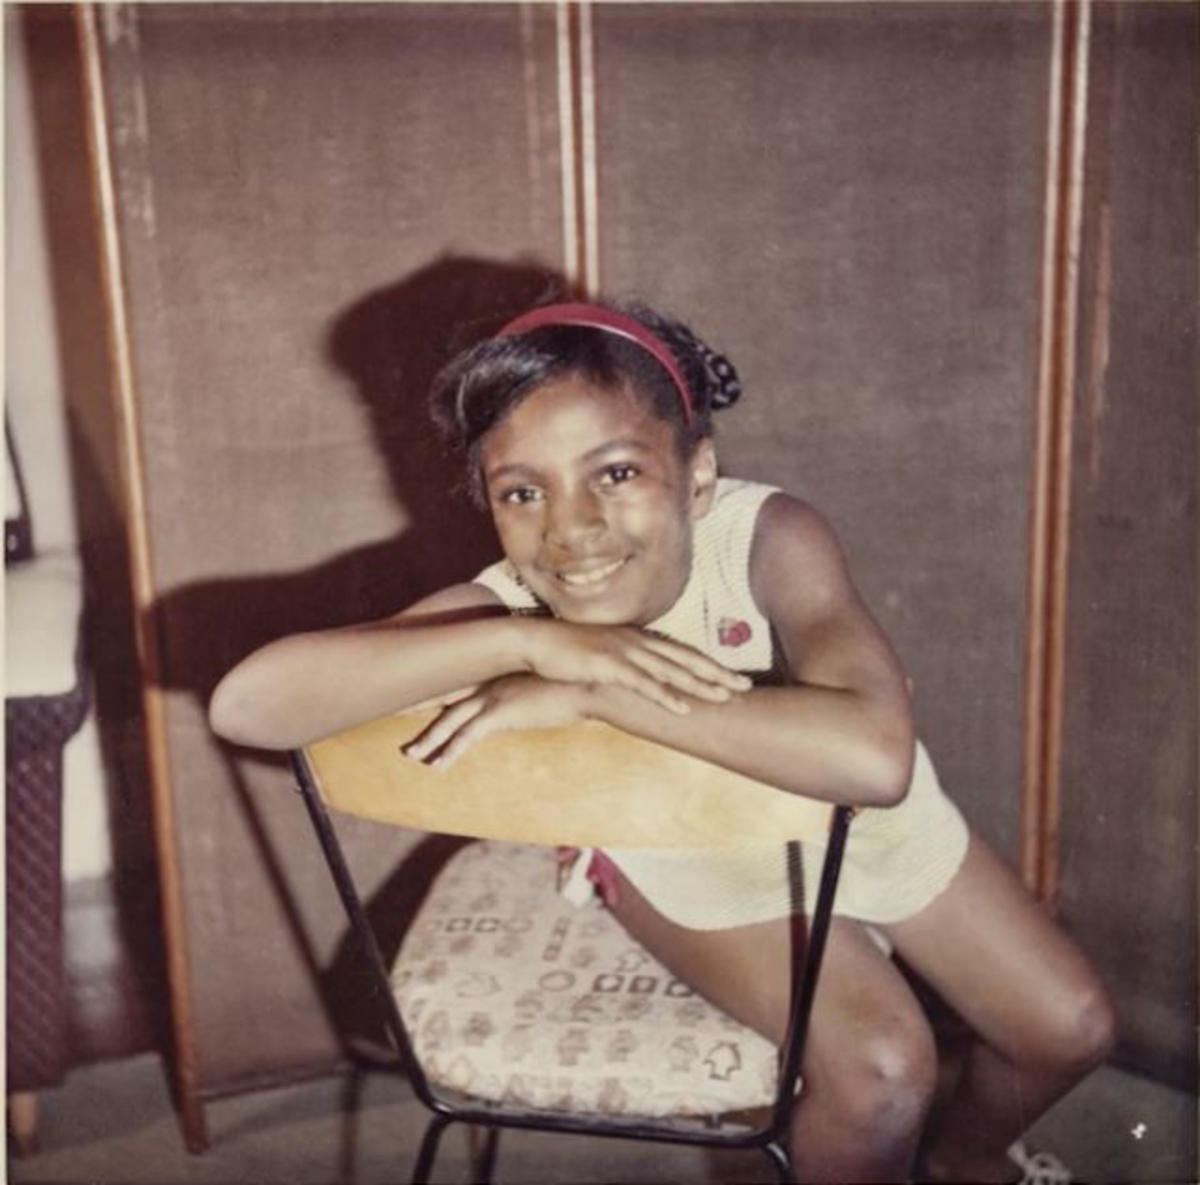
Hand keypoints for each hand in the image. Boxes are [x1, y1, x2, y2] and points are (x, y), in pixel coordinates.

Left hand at [402, 674, 586, 765]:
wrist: (589, 682)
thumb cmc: (574, 680)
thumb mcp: (544, 679)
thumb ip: (529, 686)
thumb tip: (529, 695)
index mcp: (498, 668)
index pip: (457, 676)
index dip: (433, 685)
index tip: (413, 690)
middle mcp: (490, 679)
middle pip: (444, 693)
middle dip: (416, 704)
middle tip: (391, 711)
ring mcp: (494, 695)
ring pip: (450, 719)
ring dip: (429, 739)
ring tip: (410, 754)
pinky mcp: (502, 713)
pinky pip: (468, 736)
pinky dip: (451, 751)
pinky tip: (437, 765)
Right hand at [521, 620, 751, 714]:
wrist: (532, 641)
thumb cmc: (564, 650)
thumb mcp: (600, 652)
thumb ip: (621, 661)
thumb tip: (635, 675)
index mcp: (637, 637)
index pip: (680, 651)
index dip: (708, 663)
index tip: (731, 675)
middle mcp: (636, 641)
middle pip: (685, 658)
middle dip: (717, 672)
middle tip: (745, 686)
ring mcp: (624, 651)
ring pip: (671, 670)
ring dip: (700, 684)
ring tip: (726, 697)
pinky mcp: (609, 665)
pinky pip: (643, 683)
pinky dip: (666, 695)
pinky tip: (683, 706)